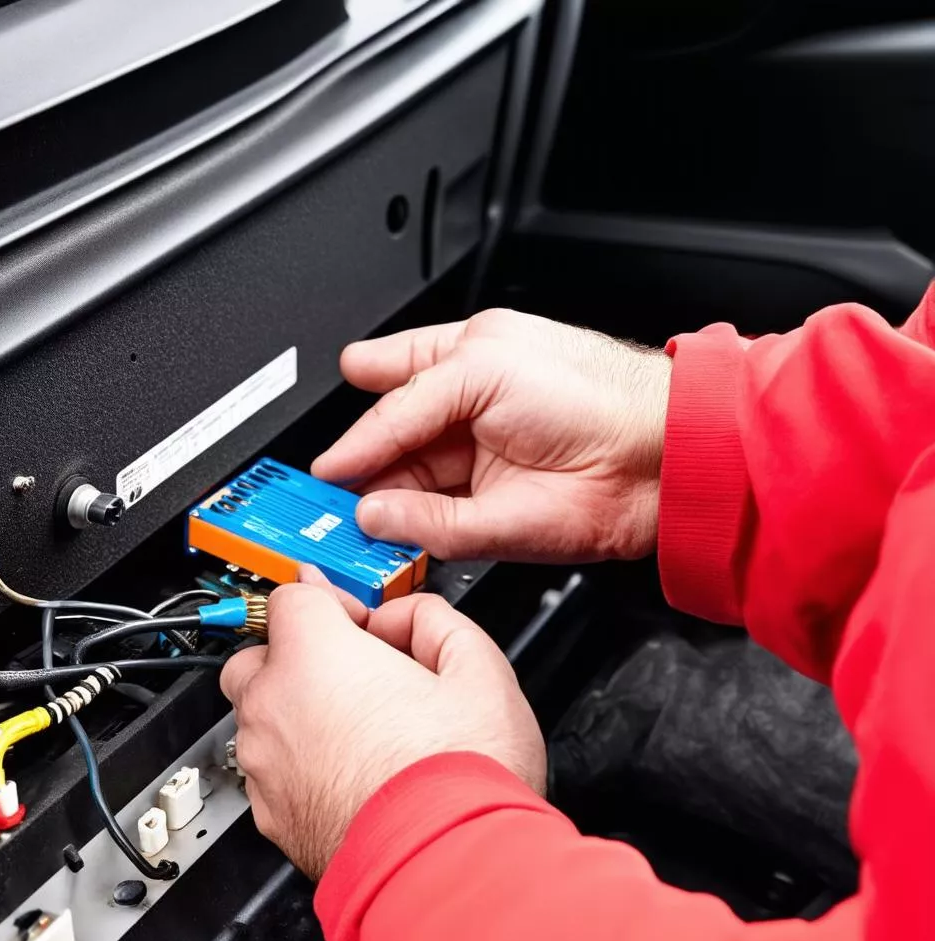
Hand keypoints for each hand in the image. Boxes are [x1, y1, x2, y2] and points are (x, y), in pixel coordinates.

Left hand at [220, 565, 544, 879]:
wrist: (449, 869)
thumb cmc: (461, 776)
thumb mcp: (479, 666)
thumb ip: (432, 619)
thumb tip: (408, 619)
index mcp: (316, 656)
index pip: (292, 596)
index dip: (332, 602)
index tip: (358, 619)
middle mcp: (275, 708)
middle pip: (258, 655)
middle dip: (299, 654)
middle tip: (354, 671)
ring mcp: (268, 767)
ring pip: (261, 718)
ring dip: (298, 711)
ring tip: (364, 729)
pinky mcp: (275, 818)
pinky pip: (273, 771)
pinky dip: (300, 763)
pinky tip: (355, 772)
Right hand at [312, 308, 670, 561]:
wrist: (662, 451)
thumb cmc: (594, 388)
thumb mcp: (481, 374)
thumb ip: (411, 424)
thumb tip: (367, 485)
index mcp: (469, 366)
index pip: (390, 399)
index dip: (353, 431)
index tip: (323, 463)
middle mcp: (472, 420)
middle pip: (393, 447)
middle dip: (356, 468)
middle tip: (321, 492)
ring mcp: (485, 470)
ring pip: (411, 489)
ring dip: (377, 504)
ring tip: (342, 517)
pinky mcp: (501, 517)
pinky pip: (440, 528)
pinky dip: (410, 533)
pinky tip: (384, 533)